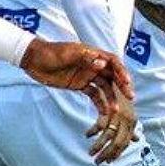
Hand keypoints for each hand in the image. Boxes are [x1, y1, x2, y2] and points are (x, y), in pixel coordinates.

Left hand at [19, 39, 134, 107]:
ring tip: (115, 110)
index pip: (113, 62)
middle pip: (112, 76)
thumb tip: (102, 64)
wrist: (34, 60)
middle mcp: (93, 65)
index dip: (121, 72)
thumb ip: (85, 59)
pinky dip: (99, 103)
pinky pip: (93, 95)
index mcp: (93, 54)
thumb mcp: (68, 54)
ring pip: (104, 88)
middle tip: (130, 97)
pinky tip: (104, 112)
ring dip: (111, 98)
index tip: (126, 82)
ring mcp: (87, 75)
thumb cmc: (51, 53)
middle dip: (122, 87)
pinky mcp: (79, 85)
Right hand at [85, 83, 138, 163]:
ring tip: (91, 153)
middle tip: (97, 162)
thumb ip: (128, 126)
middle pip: (120, 141)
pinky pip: (102, 123)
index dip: (117, 153)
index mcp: (132, 119)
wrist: (109, 71)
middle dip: (109, 154)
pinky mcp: (110, 106)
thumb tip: (137, 139)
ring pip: (110, 135)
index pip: (125, 141)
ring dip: (100, 146)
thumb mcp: (124, 111)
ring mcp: (120, 112)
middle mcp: (128, 116)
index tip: (107, 161)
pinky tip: (88, 135)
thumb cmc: (117, 94)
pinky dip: (95, 130)